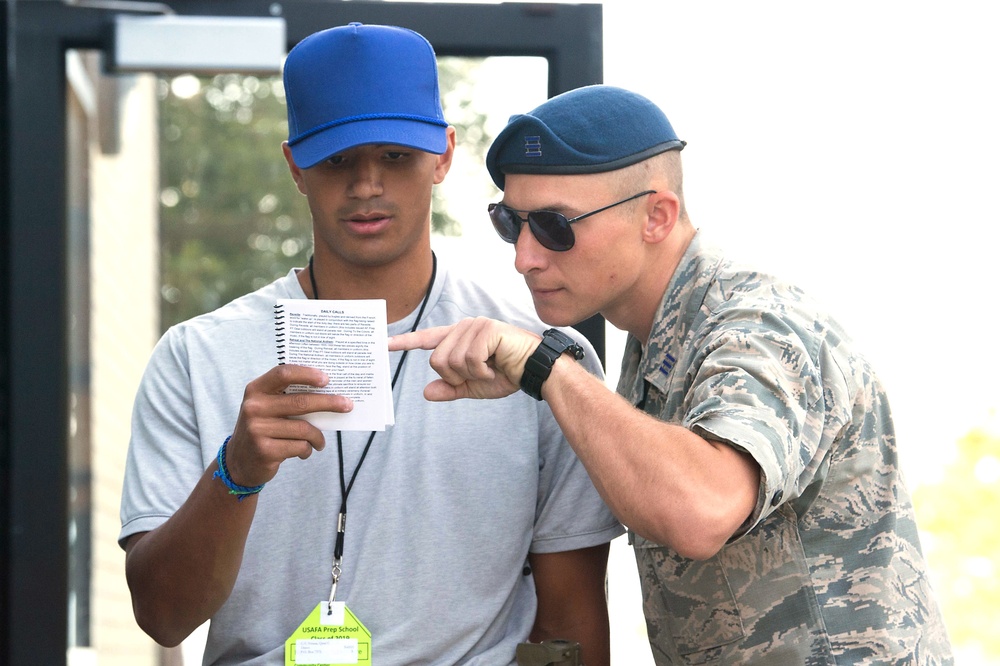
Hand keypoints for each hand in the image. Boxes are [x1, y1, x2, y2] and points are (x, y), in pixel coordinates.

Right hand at [225, 364, 352, 486]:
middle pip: (301, 402)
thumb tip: (329, 392)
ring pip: (304, 429)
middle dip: (329, 403)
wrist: (239, 463)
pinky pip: (300, 446)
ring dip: (318, 437)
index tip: (327, 379)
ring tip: (320, 442)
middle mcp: (254, 407)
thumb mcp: (267, 408)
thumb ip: (287, 397)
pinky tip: (304, 451)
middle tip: (347, 405)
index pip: (283, 373)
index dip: (307, 374)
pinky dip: (307, 450)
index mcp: (256, 390)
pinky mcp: (265, 450)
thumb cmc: (263, 428)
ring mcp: (257, 429)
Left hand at [388, 317, 539, 400]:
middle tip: (478, 375)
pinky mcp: (486, 330)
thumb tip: (426, 393)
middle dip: (456, 376)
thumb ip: (451, 388)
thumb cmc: (507, 374)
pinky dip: (481, 371)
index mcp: (458, 337)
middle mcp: (464, 327)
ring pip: (451, 361)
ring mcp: (475, 326)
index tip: (385, 344)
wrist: (534, 370)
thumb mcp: (474, 386)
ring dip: (471, 374)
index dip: (405, 342)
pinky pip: (468, 359)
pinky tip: (496, 365)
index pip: (427, 339)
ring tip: (489, 369)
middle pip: (437, 360)